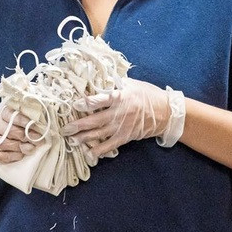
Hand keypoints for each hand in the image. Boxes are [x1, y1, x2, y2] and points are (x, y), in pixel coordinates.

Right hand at [0, 103, 41, 163]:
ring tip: (31, 148)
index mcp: (4, 113)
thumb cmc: (10, 123)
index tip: (39, 127)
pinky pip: (1, 155)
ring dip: (20, 147)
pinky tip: (21, 155)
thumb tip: (45, 124)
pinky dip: (12, 156)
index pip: (14, 116)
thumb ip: (29, 118)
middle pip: (11, 131)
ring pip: (6, 144)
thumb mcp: (17, 115)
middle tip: (39, 140)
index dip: (26, 122)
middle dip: (27, 136)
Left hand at [62, 78, 184, 158]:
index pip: (101, 100)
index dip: (87, 103)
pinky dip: (99, 151)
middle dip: (78, 125)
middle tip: (65, 129)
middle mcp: (119, 113)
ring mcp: (122, 127)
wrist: (166, 113)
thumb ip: (115, 83)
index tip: (75, 105)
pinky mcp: (125, 137)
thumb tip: (98, 77)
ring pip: (99, 134)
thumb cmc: (147, 94)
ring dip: (84, 138)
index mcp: (120, 97)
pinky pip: (110, 145)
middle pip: (95, 120)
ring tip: (71, 141)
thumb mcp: (132, 83)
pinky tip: (89, 154)